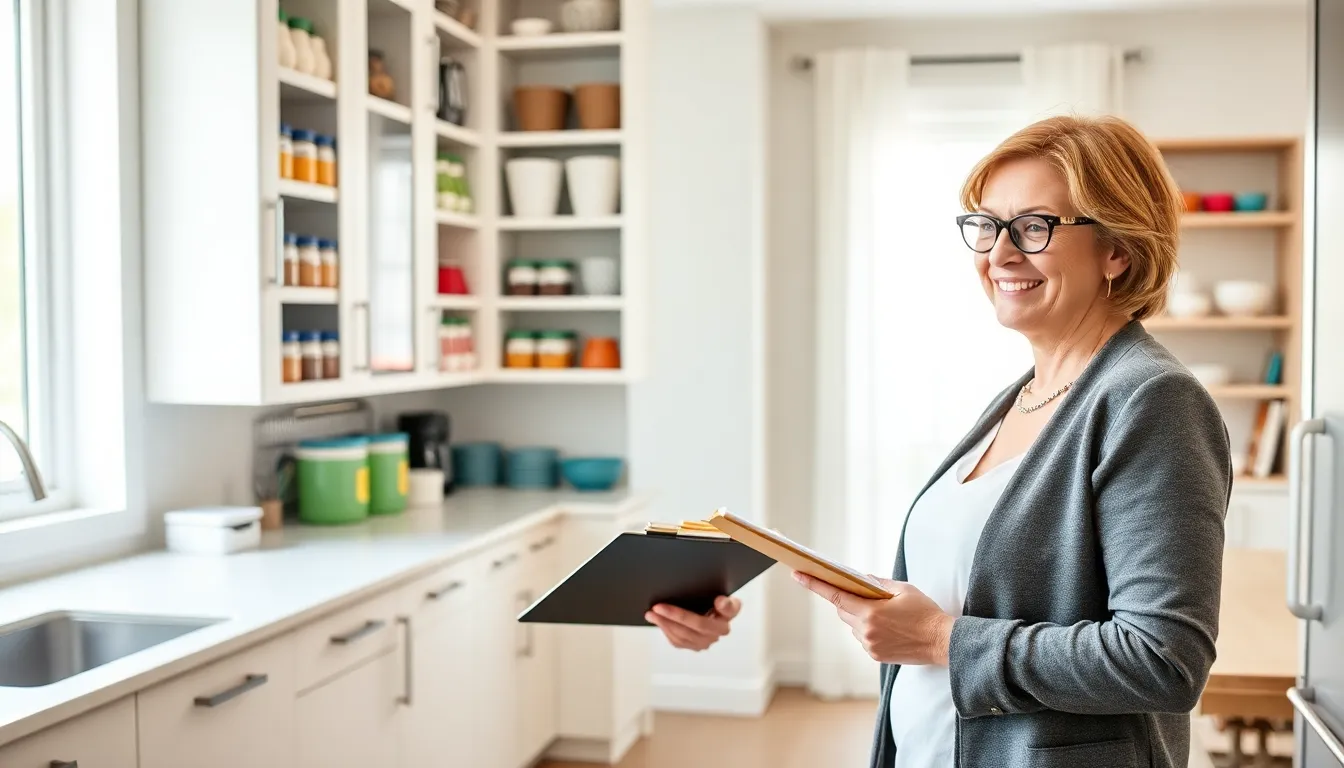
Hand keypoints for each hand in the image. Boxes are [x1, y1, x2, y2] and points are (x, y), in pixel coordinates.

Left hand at [645, 596, 740, 651]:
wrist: (712, 617)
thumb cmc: (716, 607)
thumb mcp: (725, 601)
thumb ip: (727, 604)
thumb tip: (721, 602)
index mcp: (726, 618)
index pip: (725, 612)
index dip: (721, 607)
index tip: (714, 600)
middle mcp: (717, 634)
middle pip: (697, 626)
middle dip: (675, 616)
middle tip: (658, 607)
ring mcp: (704, 642)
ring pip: (684, 636)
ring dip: (665, 624)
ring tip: (652, 614)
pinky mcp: (693, 646)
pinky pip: (678, 641)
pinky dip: (666, 630)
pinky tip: (658, 622)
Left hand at [793, 571, 953, 665]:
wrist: (943, 642)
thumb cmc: (925, 612)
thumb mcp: (903, 589)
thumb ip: (877, 583)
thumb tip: (859, 579)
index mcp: (871, 612)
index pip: (836, 595)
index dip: (814, 584)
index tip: (797, 574)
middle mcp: (866, 631)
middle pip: (843, 610)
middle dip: (847, 600)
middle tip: (862, 593)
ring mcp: (869, 646)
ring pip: (852, 626)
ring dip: (859, 616)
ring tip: (885, 614)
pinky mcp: (875, 656)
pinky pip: (862, 638)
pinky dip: (868, 629)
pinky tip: (888, 627)